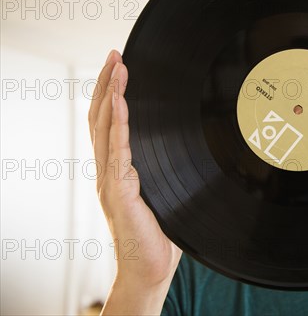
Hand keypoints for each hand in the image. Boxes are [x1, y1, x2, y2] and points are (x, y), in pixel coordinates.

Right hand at [88, 50, 181, 314]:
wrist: (151, 268)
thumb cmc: (161, 233)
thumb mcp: (167, 191)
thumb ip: (168, 169)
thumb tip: (191, 146)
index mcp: (118, 170)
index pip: (109, 124)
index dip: (111, 95)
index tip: (119, 69)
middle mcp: (109, 171)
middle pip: (101, 118)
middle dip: (106, 84)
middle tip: (114, 55)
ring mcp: (110, 180)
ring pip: (104, 128)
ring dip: (109, 94)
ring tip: (115, 66)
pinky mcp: (118, 191)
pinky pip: (117, 151)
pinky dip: (117, 123)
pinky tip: (119, 101)